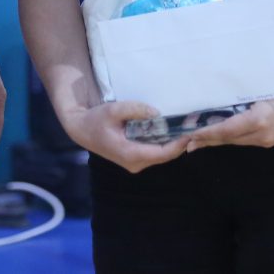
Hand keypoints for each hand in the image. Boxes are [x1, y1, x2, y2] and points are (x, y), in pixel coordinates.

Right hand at [60, 100, 188, 172]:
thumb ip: (135, 110)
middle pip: (164, 156)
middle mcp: (135, 163)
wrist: (81, 129)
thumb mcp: (113, 110)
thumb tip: (156, 113)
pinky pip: (154, 153)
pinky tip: (170, 131)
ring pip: (160, 155)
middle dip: (179, 143)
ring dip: (172, 143)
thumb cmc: (96, 119)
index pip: (162, 154)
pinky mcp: (135, 159)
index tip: (190, 133)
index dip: (179, 145)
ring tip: (184, 127)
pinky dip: (164, 143)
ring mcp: (135, 163)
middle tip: (191, 127)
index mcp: (130, 154)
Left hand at [183, 92, 273, 150]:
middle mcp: (262, 134)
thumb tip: (214, 98)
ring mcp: (266, 140)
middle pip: (228, 139)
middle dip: (205, 140)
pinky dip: (227, 138)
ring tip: (193, 141)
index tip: (190, 134)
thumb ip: (239, 96)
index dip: (207, 133)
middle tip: (184, 142)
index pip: (227, 130)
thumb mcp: (261, 87)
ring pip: (234, 141)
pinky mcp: (268, 140)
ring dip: (214, 140)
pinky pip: (243, 140)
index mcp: (260, 119)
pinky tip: (215, 136)